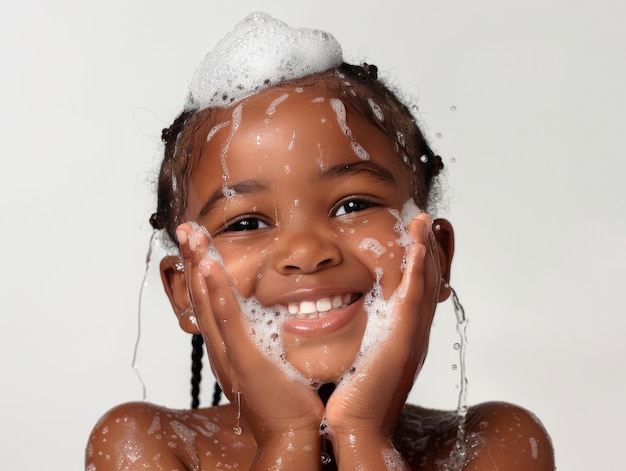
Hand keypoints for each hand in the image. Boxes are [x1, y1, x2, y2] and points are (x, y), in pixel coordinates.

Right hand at [176, 223, 324, 445]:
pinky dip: (215, 292)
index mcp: (226, 346)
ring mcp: (229, 354)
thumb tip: (276, 311)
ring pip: (207, 302)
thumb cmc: (286, 398)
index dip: (199, 270)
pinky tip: (209, 267)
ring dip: (198, 266)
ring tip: (192, 236)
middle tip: (187, 228)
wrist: (292, 433)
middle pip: (199, 296)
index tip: (197, 242)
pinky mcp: (244, 360)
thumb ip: (265, 335)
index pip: (207, 301)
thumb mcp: (270, 359)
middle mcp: (220, 347)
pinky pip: (227, 320)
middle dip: (192, 259)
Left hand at [324, 213, 440, 463]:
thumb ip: (360, 334)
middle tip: (426, 220)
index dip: (420, 261)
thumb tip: (340, 314)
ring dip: (427, 250)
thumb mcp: (359, 356)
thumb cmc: (352, 395)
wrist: (357, 425)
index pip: (417, 290)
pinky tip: (419, 249)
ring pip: (425, 285)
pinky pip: (414, 300)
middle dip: (429, 248)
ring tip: (424, 222)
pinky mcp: (402, 341)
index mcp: (404, 335)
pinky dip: (418, 272)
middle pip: (428, 282)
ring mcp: (411, 336)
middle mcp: (414, 333)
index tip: (416, 235)